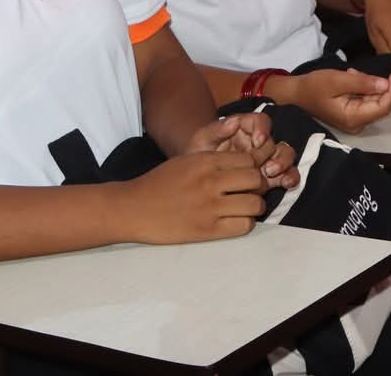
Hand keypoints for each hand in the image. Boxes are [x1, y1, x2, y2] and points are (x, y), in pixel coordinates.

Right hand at [122, 151, 270, 243]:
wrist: (133, 208)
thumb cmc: (158, 183)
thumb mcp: (185, 161)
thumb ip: (212, 160)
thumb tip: (241, 165)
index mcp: (205, 161)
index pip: (249, 160)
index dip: (252, 169)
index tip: (247, 176)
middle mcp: (210, 181)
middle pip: (256, 180)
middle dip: (258, 187)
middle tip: (250, 193)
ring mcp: (210, 206)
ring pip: (255, 204)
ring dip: (255, 207)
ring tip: (245, 209)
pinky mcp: (206, 230)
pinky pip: (243, 226)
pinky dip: (244, 224)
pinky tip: (234, 222)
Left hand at [185, 112, 298, 189]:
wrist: (195, 183)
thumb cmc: (197, 157)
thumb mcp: (200, 142)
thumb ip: (215, 130)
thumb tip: (233, 121)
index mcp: (243, 129)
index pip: (260, 121)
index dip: (262, 128)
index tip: (257, 140)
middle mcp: (257, 142)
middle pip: (275, 140)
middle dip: (272, 152)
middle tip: (264, 166)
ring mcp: (266, 160)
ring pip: (285, 155)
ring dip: (283, 163)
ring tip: (271, 173)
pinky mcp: (270, 177)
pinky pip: (287, 174)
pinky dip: (290, 178)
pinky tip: (285, 184)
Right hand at [274, 67, 390, 133]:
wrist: (295, 95)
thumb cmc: (314, 87)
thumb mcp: (337, 80)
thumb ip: (362, 82)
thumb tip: (385, 84)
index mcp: (354, 119)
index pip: (383, 107)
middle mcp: (357, 125)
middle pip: (379, 105)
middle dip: (377, 85)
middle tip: (360, 71)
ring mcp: (354, 122)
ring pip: (372, 101)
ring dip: (367, 85)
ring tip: (351, 73)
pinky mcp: (350, 116)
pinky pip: (364, 101)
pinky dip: (361, 88)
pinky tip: (350, 78)